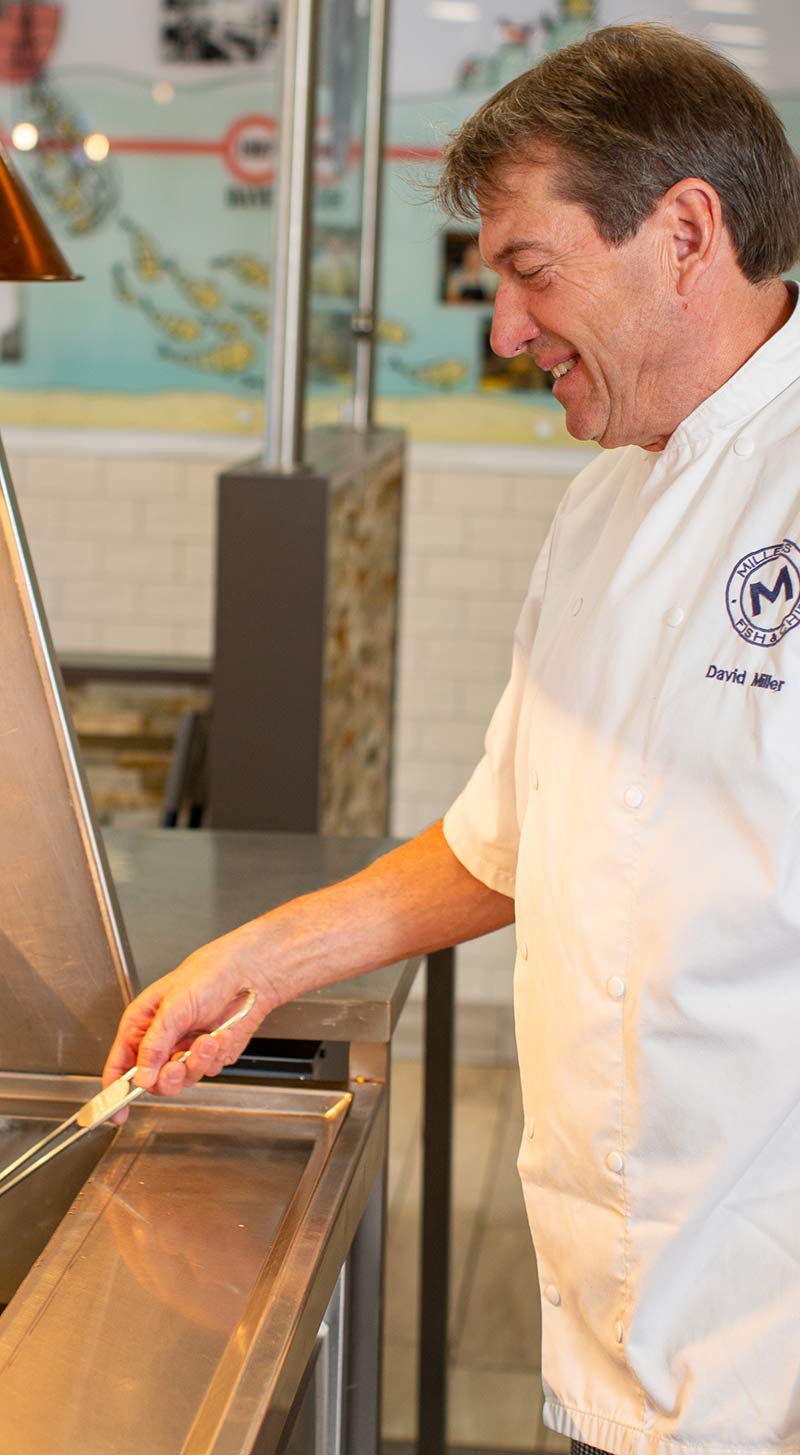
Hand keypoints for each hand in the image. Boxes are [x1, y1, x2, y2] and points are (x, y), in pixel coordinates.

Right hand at [102, 923, 271, 1115]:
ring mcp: (185, 1050)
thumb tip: (141, 1077)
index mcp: (142, 1025)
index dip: (115, 1090)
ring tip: (207, 1039)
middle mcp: (161, 1041)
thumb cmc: (206, 975)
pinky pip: (207, 1071)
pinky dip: (215, 1056)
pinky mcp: (209, 1055)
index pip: (120, 1065)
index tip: (116, 1113)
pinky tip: (221, 1034)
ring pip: (182, 1080)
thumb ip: (154, 1044)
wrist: (247, 974)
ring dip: (196, 1062)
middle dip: (167, 1076)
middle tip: (178, 1063)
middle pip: (153, 1081)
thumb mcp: (172, 1007)